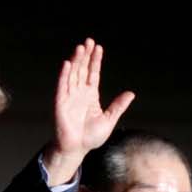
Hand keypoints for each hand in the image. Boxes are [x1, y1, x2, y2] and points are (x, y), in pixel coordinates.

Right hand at [45, 38, 134, 183]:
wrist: (77, 149)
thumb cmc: (90, 137)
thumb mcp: (109, 119)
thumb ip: (118, 106)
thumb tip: (131, 94)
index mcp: (90, 96)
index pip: (92, 74)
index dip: (95, 61)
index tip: (98, 48)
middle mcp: (79, 94)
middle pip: (82, 70)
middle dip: (85, 56)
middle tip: (88, 41)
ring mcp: (69, 97)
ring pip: (73, 75)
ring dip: (76, 61)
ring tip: (80, 48)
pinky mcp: (60, 104)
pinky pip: (62, 87)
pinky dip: (64, 75)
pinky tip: (67, 64)